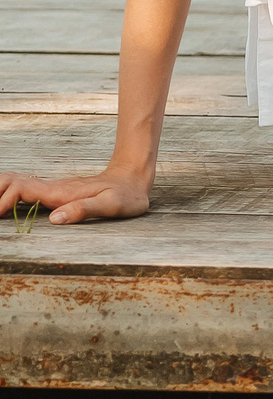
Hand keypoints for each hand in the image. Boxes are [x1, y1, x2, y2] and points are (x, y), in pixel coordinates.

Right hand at [0, 169, 152, 224]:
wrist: (133, 179)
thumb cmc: (126, 195)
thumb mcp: (112, 205)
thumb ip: (84, 210)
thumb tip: (55, 219)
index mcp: (59, 193)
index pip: (19, 190)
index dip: (3, 200)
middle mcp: (52, 188)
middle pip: (10, 181)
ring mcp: (53, 189)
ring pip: (15, 182)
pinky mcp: (56, 192)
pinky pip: (25, 188)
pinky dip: (9, 192)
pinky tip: (4, 201)